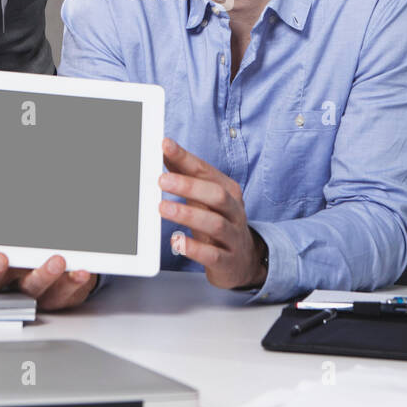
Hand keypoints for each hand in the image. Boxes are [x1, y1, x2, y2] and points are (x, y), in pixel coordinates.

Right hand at [0, 253, 95, 310]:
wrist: (62, 270)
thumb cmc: (28, 262)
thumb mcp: (8, 253)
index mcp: (2, 278)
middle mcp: (19, 288)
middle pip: (5, 285)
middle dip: (5, 273)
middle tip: (3, 259)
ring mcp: (42, 293)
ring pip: (39, 289)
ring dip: (46, 274)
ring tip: (55, 260)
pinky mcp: (65, 296)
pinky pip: (70, 291)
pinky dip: (75, 280)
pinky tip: (80, 270)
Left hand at [159, 137, 264, 289]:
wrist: (244, 261)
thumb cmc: (219, 223)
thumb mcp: (204, 199)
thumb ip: (186, 176)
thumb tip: (164, 150)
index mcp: (228, 191)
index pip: (206, 171)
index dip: (185, 158)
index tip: (165, 145)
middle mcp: (234, 212)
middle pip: (216, 195)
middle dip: (189, 186)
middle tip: (162, 180)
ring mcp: (232, 237)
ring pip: (215, 224)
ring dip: (188, 215)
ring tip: (163, 208)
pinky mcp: (227, 261)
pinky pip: (212, 254)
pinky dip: (194, 248)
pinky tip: (178, 241)